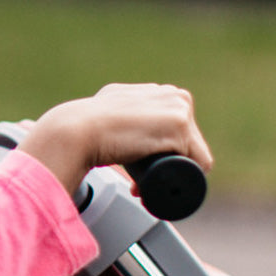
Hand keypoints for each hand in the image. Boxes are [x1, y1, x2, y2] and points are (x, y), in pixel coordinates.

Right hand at [18, 83, 212, 195]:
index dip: (160, 153)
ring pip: (193, 153)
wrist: (76, 129)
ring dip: (173, 173)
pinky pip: (199, 163)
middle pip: (187, 142)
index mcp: (156, 92)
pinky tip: (151, 182)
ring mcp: (178, 109)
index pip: (174, 130)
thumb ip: (115, 104)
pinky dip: (181, 179)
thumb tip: (108, 110)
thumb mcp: (106, 104)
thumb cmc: (84, 124)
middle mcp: (171, 95)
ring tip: (140, 184)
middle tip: (136, 179)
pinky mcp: (179, 126)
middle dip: (167, 163)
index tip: (138, 167)